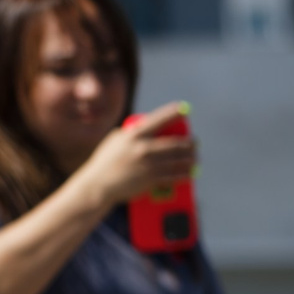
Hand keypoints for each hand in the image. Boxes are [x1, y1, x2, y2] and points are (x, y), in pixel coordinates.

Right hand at [74, 105, 196, 209]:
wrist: (98, 185)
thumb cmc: (106, 162)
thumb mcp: (116, 141)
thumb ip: (132, 134)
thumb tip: (148, 128)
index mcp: (134, 135)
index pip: (158, 119)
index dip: (173, 112)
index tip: (184, 108)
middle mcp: (143, 148)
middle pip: (176, 143)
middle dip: (190, 144)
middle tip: (195, 144)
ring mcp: (149, 165)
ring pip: (179, 161)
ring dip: (191, 160)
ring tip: (195, 159)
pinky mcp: (152, 180)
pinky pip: (175, 176)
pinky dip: (185, 175)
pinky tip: (190, 174)